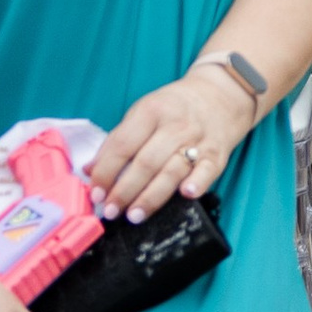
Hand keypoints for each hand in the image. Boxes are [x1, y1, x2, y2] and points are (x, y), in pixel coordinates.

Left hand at [90, 67, 249, 221]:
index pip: (123, 145)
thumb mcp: (143, 112)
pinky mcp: (216, 154)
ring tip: (134, 215)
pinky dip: (198, 183)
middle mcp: (175, 124)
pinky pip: (207, 171)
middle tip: (111, 211)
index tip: (96, 192)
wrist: (220, 95)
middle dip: (125, 190)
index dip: (106, 171)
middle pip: (146, 162)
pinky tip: (186, 194)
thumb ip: (117, 141)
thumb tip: (90, 170)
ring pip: (172, 171)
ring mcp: (198, 139)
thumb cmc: (174, 108)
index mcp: (152, 110)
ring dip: (151, 197)